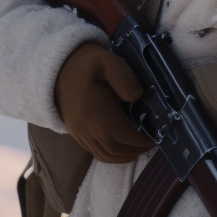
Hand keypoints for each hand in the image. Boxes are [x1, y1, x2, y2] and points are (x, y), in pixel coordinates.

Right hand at [56, 42, 154, 161]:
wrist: (60, 70)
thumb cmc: (88, 65)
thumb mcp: (108, 61)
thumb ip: (124, 77)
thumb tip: (137, 96)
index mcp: (96, 112)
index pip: (125, 136)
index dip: (142, 140)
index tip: (155, 136)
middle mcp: (87, 128)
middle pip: (117, 150)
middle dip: (137, 149)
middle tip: (151, 143)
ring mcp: (80, 134)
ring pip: (106, 155)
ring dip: (126, 155)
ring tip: (140, 147)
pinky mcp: (77, 135)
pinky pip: (97, 153)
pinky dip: (113, 155)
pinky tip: (124, 147)